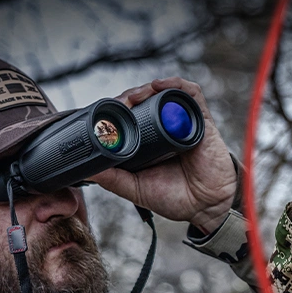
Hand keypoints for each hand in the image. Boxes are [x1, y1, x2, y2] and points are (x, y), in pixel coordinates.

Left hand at [90, 77, 235, 232]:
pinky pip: (191, 94)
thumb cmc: (176, 199)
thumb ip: (113, 179)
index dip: (118, 109)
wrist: (205, 207)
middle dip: (129, 97)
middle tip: (119, 104)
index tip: (104, 112)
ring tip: (135, 96)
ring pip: (164, 94)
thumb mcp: (136, 189)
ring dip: (147, 88)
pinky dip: (176, 84)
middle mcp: (166, 129)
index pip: (131, 116)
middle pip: (145, 101)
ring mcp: (183, 123)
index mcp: (150, 142)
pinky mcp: (202, 121)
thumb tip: (87, 170)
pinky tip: (160, 86)